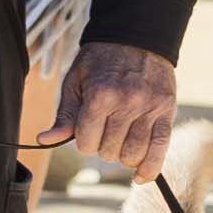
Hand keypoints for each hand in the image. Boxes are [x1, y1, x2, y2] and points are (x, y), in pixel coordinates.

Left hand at [60, 41, 178, 175]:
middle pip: (108, 152)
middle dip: (102, 147)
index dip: (83, 141)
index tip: (87, 130)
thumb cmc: (100, 61)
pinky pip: (160, 148)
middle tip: (105, 129)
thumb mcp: (75, 82)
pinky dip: (150, 168)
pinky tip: (139, 175)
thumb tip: (45, 140)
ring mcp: (149, 108)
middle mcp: (126, 103)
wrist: (136, 37)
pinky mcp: (166, 111)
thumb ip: (65, 115)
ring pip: (132, 154)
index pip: (86, 143)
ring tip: (120, 140)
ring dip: (122, 155)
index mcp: (100, 96)